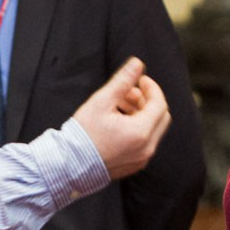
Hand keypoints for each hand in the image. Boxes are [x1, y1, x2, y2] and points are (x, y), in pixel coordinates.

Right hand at [72, 57, 170, 179]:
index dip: (152, 88)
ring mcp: (141, 159)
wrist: (68, 165)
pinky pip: (145, 142)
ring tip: (119, 104)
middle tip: (129, 92)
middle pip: (161, 117)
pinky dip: (138, 128)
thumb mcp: (102, 101)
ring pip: (153, 129)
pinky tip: (118, 121)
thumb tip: (137, 64)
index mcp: (141, 132)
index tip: (140, 80)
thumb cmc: (83, 135)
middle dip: (148, 100)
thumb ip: (123, 81)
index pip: (159, 104)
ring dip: (141, 113)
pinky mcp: (134, 165)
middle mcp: (146, 148)